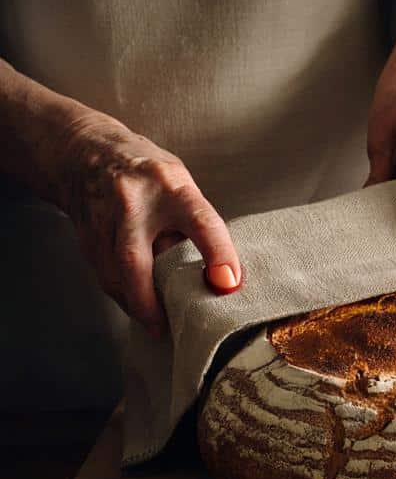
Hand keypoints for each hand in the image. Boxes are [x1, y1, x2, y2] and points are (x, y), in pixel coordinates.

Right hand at [53, 114, 241, 335]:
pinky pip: (103, 275)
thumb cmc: (147, 173)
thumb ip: (195, 222)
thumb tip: (218, 272)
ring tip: (158, 324)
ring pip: (114, 273)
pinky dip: (122, 295)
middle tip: (168, 327)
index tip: (228, 284)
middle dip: (150, 300)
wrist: (83, 151)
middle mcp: (132, 200)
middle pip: (135, 258)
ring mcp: (102, 217)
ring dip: (136, 304)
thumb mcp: (180, 183)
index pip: (201, 221)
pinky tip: (137, 306)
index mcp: (171, 185)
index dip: (218, 254)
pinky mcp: (84, 234)